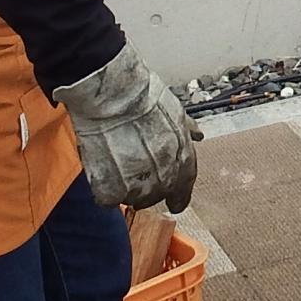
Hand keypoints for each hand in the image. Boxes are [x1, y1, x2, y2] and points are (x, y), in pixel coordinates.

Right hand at [51, 44, 201, 212]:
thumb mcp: (175, 111)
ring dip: (126, 185)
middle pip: (155, 196)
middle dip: (147, 184)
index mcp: (183, 162)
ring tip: (116, 159)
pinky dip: (104, 185)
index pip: (183, 190)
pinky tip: (102, 164)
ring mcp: (136, 188)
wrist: (113, 97)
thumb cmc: (143, 98)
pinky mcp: (110, 191)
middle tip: (133, 165)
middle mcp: (163, 180)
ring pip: (132, 198)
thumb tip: (197, 135)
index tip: (174, 203)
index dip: (178, 197)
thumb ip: (186, 130)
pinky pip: (108, 198)